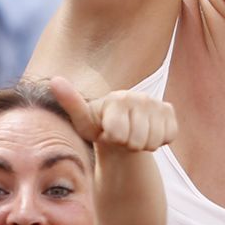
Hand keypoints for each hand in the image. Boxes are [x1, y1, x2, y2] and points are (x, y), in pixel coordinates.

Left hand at [49, 78, 177, 152]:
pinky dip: (158, 141)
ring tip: (133, 135)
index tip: (108, 132)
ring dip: (143, 144)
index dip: (113, 139)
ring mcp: (157, 103)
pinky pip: (169, 136)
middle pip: (137, 140)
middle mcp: (140, 97)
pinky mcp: (170, 111)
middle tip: (122, 136)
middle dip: (128, 144)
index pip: (119, 134)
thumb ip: (70, 101)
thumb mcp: (82, 119)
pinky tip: (147, 132)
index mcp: (118, 98)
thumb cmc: (98, 126)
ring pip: (154, 140)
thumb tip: (54, 80)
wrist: (121, 130)